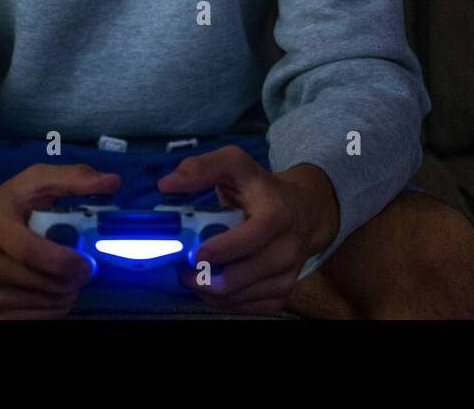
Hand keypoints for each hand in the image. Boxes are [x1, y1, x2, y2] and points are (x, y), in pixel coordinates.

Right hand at [0, 163, 120, 318]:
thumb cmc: (4, 205)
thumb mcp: (34, 181)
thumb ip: (73, 178)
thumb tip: (112, 182)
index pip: (32, 252)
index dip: (66, 261)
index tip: (88, 261)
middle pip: (44, 282)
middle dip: (73, 275)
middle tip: (82, 264)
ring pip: (46, 303)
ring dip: (67, 291)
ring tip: (66, 273)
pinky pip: (39, 319)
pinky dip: (55, 306)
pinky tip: (53, 287)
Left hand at [156, 145, 337, 314]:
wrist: (305, 211)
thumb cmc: (262, 189)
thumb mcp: (235, 165)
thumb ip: (202, 168)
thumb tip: (167, 184)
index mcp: (277, 215)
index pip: (251, 239)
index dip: (221, 250)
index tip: (194, 253)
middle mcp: (287, 248)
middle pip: (238, 278)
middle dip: (202, 275)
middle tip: (183, 266)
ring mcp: (287, 275)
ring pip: (235, 297)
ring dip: (207, 288)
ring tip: (195, 271)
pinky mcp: (282, 294)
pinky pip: (242, 308)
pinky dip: (221, 300)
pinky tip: (215, 280)